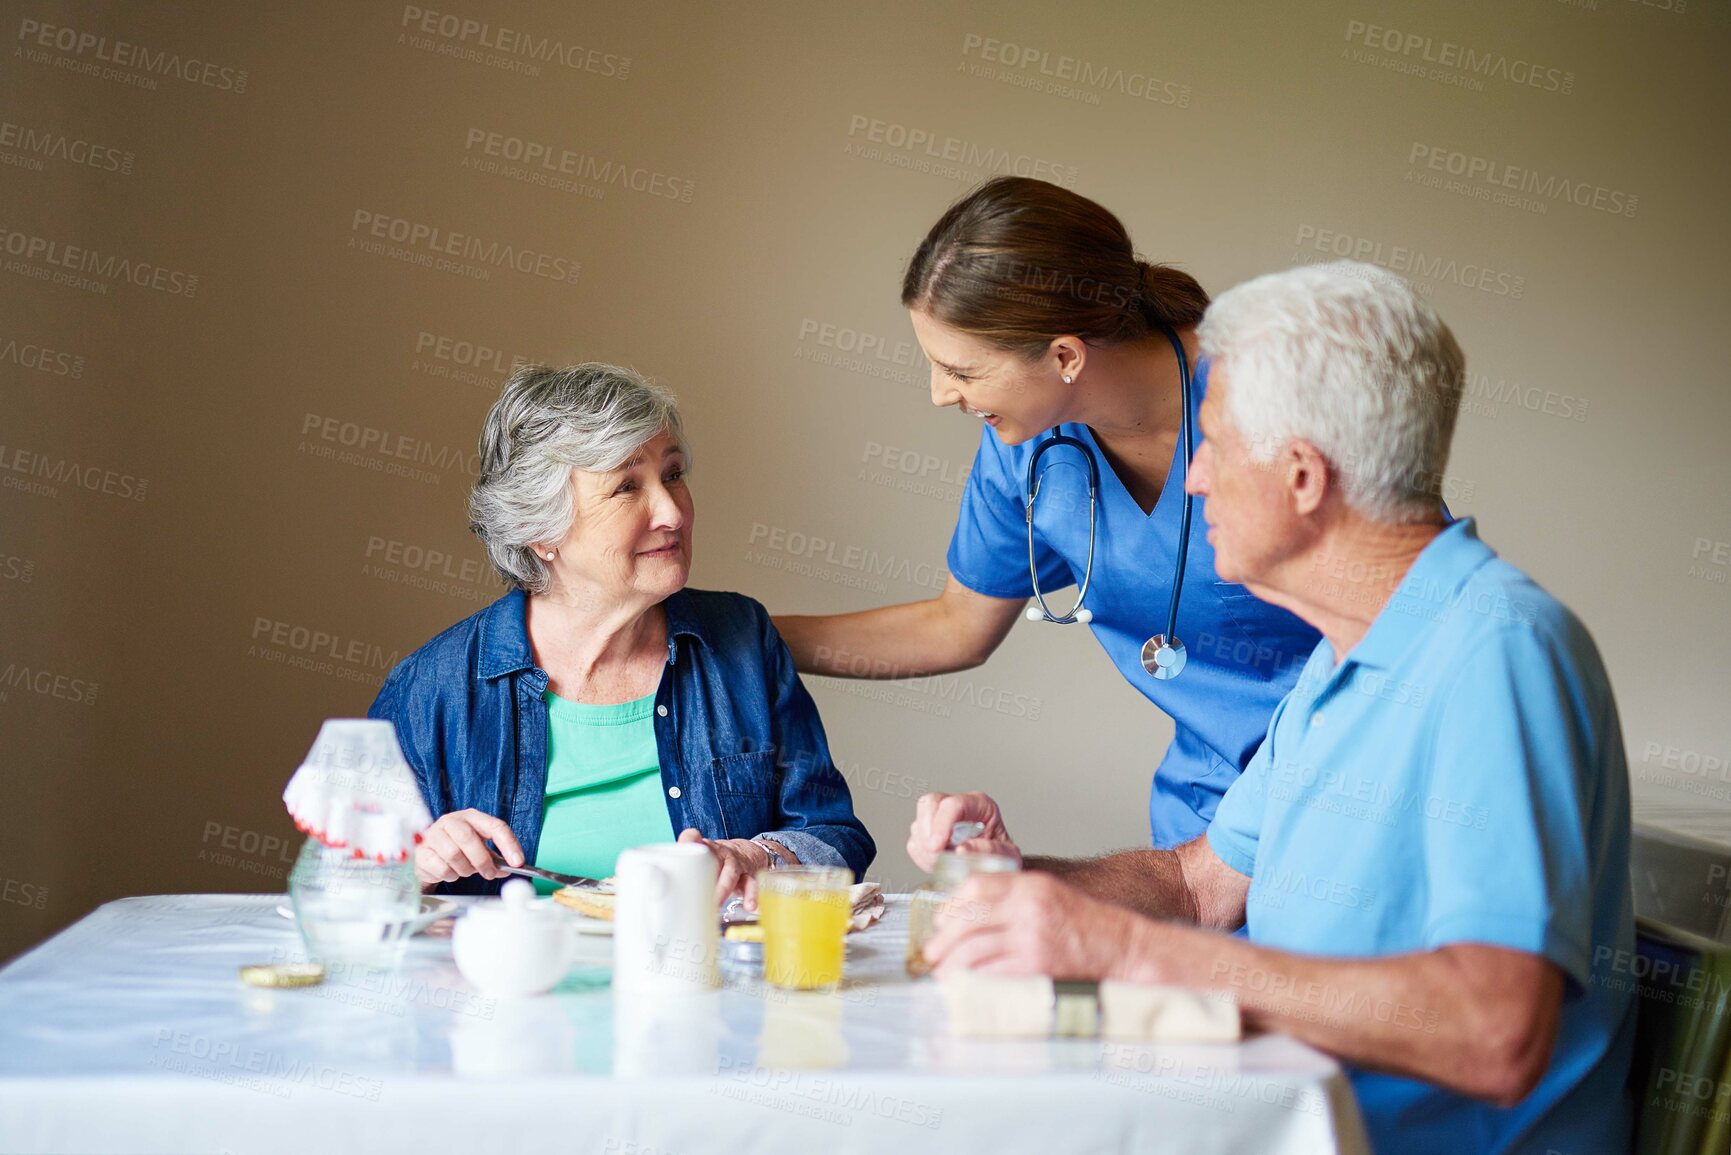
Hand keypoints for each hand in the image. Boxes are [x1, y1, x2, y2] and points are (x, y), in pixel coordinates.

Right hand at [415, 808, 523, 888]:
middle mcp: (451, 821)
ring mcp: (433, 835)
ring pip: (453, 854)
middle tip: (489, 873)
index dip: (509, 844)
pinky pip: (441, 868)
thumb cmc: (457, 848)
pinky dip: (450, 875)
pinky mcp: (422, 852)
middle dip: (482, 860)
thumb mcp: (479, 848)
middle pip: (468, 838)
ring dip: (465, 869)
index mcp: (471, 817)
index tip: (518, 862)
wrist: (428, 854)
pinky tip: (451, 872)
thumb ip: (495, 857)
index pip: (494, 826)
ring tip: (465, 870)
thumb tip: (511, 867)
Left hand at [677, 828, 776, 908]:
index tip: (686, 843)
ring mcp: (736, 864)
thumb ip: (677, 869)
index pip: (693, 837)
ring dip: (723, 888)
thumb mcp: (699, 859)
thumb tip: (643, 890)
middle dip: (702, 875)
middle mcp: (720, 852)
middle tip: (693, 893)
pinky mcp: (749, 876)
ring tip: (716, 903)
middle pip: (713, 859)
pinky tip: (750, 907)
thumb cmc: (715, 861)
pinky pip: (752, 885)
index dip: (689, 840)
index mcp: (704, 848)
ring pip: (731, 873)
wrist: (747, 854)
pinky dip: (752, 896)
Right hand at [906, 791, 1020, 872]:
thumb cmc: (1003, 858)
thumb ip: (988, 851)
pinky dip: (922, 858)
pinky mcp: (928, 837)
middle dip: (927, 831)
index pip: (954, 804)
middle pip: (929, 804)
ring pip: (918, 825)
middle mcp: (957, 808)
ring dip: (926, 849)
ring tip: (945, 863)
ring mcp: (940, 821)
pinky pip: (914, 844)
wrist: (997, 871)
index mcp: (979, 805)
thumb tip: (961, 850)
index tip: (938, 845)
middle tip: (935, 853)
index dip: (942, 823)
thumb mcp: (1006, 855)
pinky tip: (939, 865)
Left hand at [923, 872, 1151, 980]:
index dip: (952, 905)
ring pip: (975, 950)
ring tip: (943, 974)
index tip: (942, 920)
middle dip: (944, 940)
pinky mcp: (1037, 968)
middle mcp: (1028, 909)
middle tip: (932, 953)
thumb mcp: (1049, 894)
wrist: (1123, 947)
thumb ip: (1013, 898)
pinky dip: (974, 981)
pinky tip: (966, 986)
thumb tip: (969, 912)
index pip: (976, 886)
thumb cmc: (1087, 923)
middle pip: (968, 920)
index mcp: (1030, 886)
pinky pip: (993, 974)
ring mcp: (1032, 939)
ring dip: (952, 965)